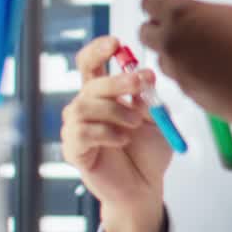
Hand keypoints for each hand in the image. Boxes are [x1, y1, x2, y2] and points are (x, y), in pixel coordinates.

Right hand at [61, 35, 170, 231]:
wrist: (146, 188)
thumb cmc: (149, 153)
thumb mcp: (157, 120)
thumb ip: (149, 99)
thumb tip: (145, 76)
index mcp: (104, 95)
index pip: (90, 63)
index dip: (98, 49)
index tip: (117, 43)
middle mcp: (86, 107)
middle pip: (91, 82)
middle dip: (118, 80)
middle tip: (142, 84)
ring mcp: (77, 128)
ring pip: (85, 105)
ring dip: (115, 110)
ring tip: (135, 124)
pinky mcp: (74, 150)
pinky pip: (82, 132)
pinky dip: (106, 133)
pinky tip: (122, 140)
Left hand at [139, 0, 231, 132]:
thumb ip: (213, 16)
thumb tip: (211, 20)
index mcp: (184, 16)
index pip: (149, 2)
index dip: (159, 1)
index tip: (167, 2)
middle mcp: (175, 45)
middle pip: (146, 33)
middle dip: (160, 29)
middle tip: (181, 28)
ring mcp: (181, 74)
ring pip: (164, 61)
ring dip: (177, 56)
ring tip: (205, 54)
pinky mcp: (193, 98)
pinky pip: (184, 82)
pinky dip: (195, 77)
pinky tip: (219, 74)